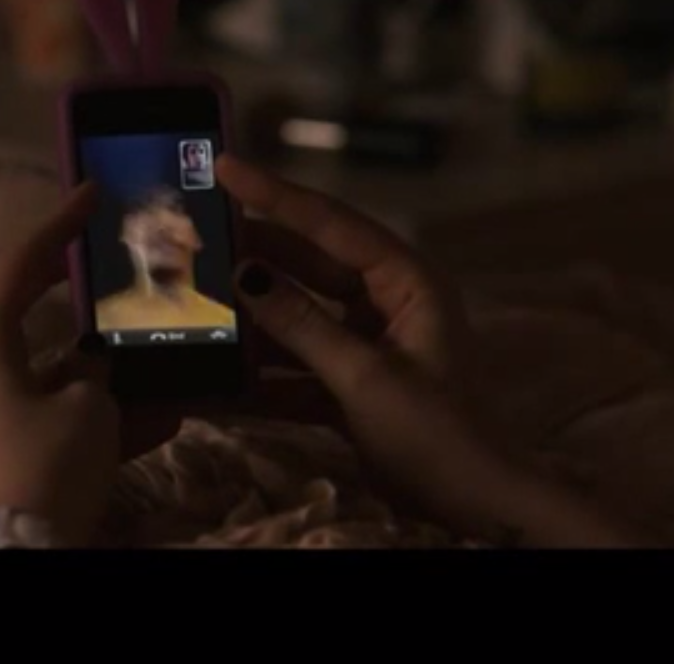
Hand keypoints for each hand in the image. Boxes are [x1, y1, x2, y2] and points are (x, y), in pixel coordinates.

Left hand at [0, 183, 121, 545]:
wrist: (20, 555)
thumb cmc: (45, 464)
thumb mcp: (87, 405)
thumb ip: (95, 369)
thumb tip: (92, 364)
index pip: (17, 268)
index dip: (57, 227)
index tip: (90, 194)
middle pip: (26, 317)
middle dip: (73, 294)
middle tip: (106, 261)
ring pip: (51, 375)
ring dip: (103, 367)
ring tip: (157, 351)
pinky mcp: (7, 459)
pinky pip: (57, 421)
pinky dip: (101, 415)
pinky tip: (165, 416)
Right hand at [218, 155, 637, 547]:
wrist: (476, 507)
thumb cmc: (437, 435)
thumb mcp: (364, 377)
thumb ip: (301, 324)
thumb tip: (245, 276)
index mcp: (408, 282)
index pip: (333, 224)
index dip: (277, 194)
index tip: (227, 166)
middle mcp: (389, 302)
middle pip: (309, 265)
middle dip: (254, 257)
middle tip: (196, 238)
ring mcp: (370, 343)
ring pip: (299, 316)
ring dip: (253, 321)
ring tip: (197, 305)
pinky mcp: (353, 384)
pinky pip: (300, 365)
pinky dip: (265, 375)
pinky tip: (219, 380)